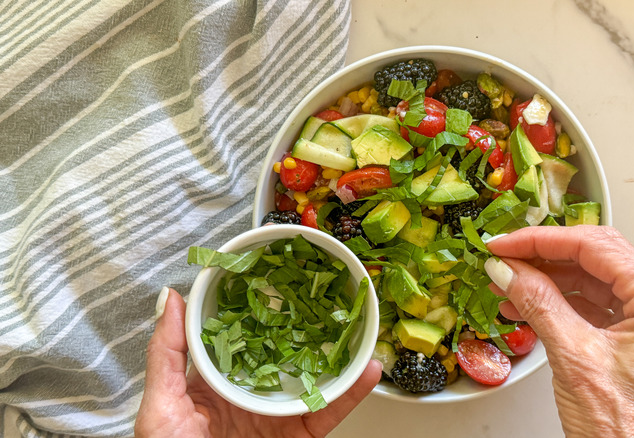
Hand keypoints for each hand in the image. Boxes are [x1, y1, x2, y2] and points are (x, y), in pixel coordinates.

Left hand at [135, 288, 381, 437]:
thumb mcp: (161, 403)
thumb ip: (166, 352)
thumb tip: (169, 299)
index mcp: (215, 381)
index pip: (240, 336)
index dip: (258, 308)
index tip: (275, 279)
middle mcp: (250, 394)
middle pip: (285, 353)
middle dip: (307, 327)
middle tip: (328, 297)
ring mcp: (276, 416)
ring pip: (314, 379)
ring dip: (339, 356)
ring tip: (358, 328)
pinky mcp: (300, 437)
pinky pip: (329, 412)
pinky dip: (351, 394)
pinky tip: (366, 372)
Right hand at [485, 226, 633, 437]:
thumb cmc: (629, 433)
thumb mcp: (574, 358)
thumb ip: (539, 303)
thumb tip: (508, 270)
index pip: (597, 247)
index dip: (543, 240)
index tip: (506, 243)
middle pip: (596, 260)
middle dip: (544, 258)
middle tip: (503, 258)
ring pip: (592, 282)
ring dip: (547, 282)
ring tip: (507, 286)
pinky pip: (595, 307)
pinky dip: (560, 305)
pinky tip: (527, 305)